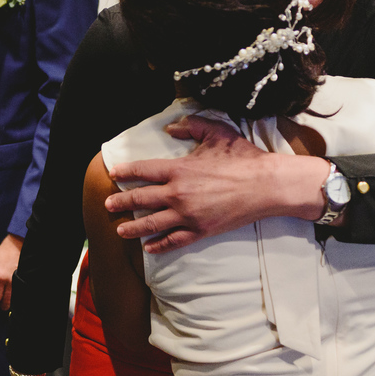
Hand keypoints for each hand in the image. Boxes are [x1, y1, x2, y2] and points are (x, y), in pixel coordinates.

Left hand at [0, 233, 21, 309]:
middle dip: (3, 305)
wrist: (19, 243)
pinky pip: (20, 290)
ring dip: (11, 302)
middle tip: (1, 308)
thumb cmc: (5, 250)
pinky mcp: (25, 277)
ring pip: (14, 296)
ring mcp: (18, 279)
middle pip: (6, 299)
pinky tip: (16, 297)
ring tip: (8, 305)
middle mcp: (9, 280)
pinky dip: (18, 295)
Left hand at [105, 116, 329, 250]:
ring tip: (120, 230)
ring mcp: (188, 215)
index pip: (143, 171)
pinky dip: (160, 245)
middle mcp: (178, 193)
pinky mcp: (201, 230)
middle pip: (141, 199)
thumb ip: (190, 127)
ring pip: (152, 224)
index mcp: (179, 169)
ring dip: (133, 228)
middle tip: (108, 205)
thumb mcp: (216, 132)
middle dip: (121, 202)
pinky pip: (174, 240)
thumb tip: (170, 128)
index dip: (125, 172)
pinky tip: (149, 248)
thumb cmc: (242, 157)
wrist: (266, 185)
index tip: (113, 174)